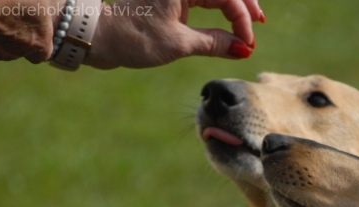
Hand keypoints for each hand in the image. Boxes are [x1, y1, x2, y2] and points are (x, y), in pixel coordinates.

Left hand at [84, 0, 262, 68]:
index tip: (247, 44)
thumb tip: (242, 49)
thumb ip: (214, 43)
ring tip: (248, 24)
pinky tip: (229, 22)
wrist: (99, 36)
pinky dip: (218, 9)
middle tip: (259, 24)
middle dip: (244, 5)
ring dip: (233, 7)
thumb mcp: (179, 44)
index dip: (241, 20)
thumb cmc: (134, 38)